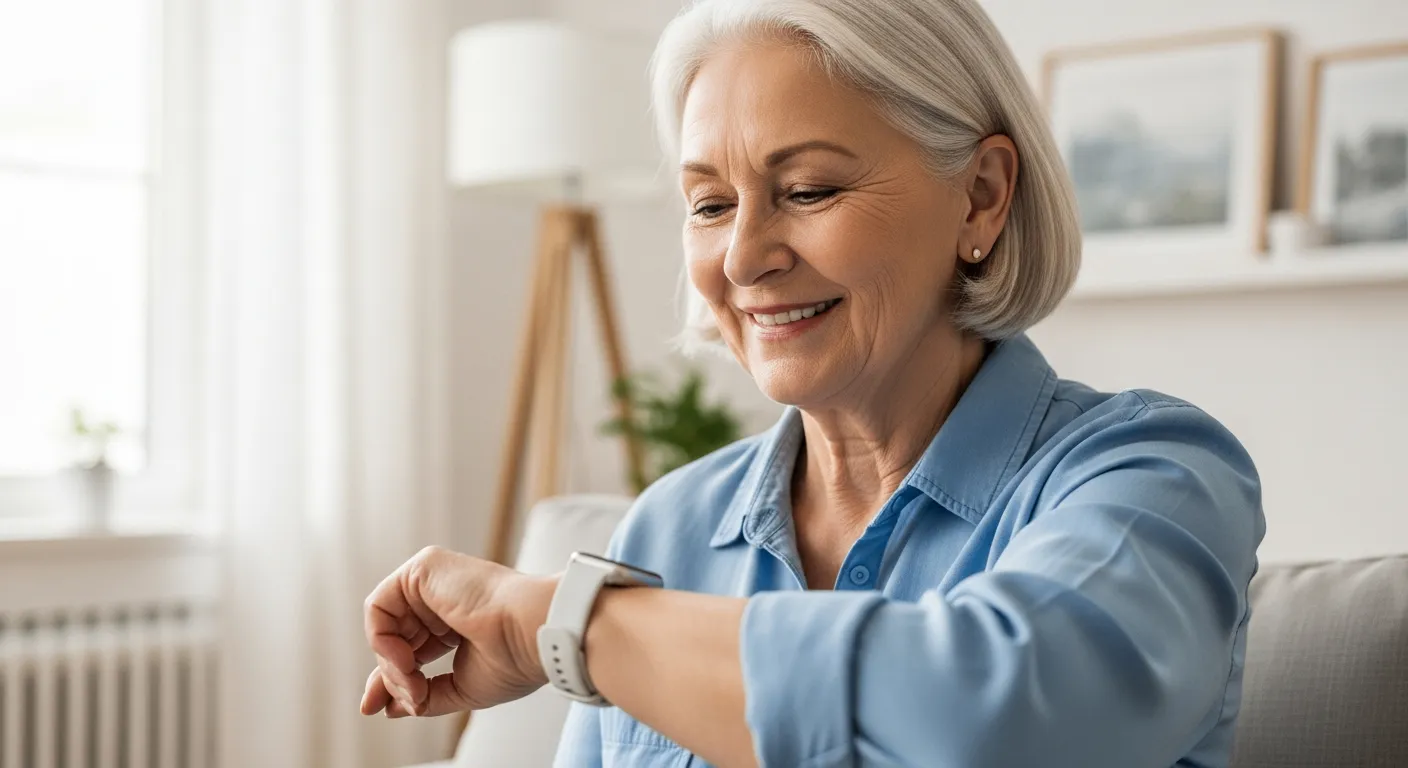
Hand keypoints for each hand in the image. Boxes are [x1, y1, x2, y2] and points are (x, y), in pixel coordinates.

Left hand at [360, 546, 556, 717]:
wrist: (534, 634)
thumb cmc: (514, 658)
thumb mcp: (460, 686)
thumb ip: (422, 694)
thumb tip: (388, 707)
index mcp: (455, 620)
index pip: (409, 648)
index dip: (394, 679)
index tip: (382, 709)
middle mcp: (441, 596)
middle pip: (393, 638)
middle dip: (390, 676)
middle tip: (409, 700)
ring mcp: (433, 579)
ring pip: (382, 626)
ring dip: (391, 665)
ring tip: (415, 685)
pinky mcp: (424, 567)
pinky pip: (378, 607)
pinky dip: (383, 642)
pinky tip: (407, 661)